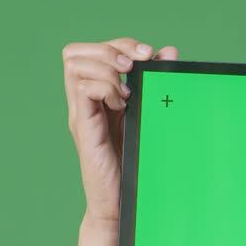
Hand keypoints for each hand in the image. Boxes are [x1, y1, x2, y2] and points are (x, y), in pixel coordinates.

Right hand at [61, 37, 177, 222]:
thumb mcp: (152, 114)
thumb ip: (159, 83)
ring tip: (128, 90)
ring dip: (107, 68)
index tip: (149, 55)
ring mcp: (82, 113)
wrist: (126, 202)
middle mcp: (86, 101)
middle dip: (110, 48)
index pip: (95, 50)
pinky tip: (124, 104)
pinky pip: (84, 90)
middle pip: (76, 52)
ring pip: (76, 65)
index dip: (121, 43)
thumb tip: (170, 52)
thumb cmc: (140, 161)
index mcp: (101, 95)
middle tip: (135, 67)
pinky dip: (106, 88)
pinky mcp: (84, 128)